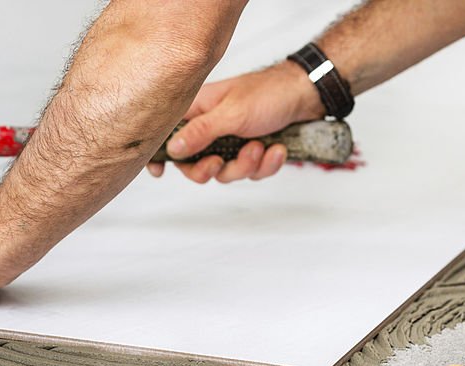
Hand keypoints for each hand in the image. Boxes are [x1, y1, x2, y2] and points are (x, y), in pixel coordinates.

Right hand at [148, 60, 323, 183]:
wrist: (305, 96)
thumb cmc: (268, 93)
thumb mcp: (231, 113)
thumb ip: (200, 132)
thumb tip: (173, 148)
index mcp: (197, 111)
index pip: (167, 135)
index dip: (160, 155)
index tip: (158, 171)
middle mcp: (209, 128)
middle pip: (194, 165)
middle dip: (211, 169)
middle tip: (220, 162)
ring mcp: (229, 142)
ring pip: (225, 173)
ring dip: (245, 165)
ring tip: (260, 146)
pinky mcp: (249, 152)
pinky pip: (249, 172)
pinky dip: (265, 165)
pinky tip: (275, 149)